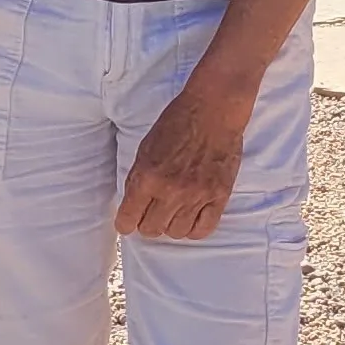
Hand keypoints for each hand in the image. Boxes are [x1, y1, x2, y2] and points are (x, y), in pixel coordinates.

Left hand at [115, 78, 252, 242]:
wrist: (214, 110)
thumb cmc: (177, 123)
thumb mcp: (145, 147)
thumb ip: (137, 178)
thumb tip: (131, 205)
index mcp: (148, 176)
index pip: (128, 220)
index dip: (125, 223)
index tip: (127, 222)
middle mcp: (171, 191)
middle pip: (151, 230)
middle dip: (147, 223)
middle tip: (151, 212)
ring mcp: (197, 196)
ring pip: (176, 233)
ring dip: (171, 225)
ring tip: (172, 211)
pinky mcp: (219, 197)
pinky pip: (203, 230)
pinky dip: (194, 229)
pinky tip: (190, 218)